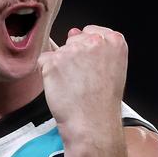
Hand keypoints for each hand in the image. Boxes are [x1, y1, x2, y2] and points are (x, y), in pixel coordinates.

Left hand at [39, 25, 128, 156]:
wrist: (92, 124)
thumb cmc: (103, 102)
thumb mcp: (112, 67)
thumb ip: (96, 46)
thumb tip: (73, 31)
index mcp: (113, 41)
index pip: (91, 31)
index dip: (88, 50)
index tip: (91, 66)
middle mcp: (93, 41)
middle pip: (73, 39)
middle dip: (73, 56)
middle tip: (82, 79)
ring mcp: (72, 50)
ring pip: (58, 51)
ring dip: (60, 66)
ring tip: (73, 85)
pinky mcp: (53, 61)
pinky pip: (43, 61)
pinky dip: (47, 72)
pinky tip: (60, 86)